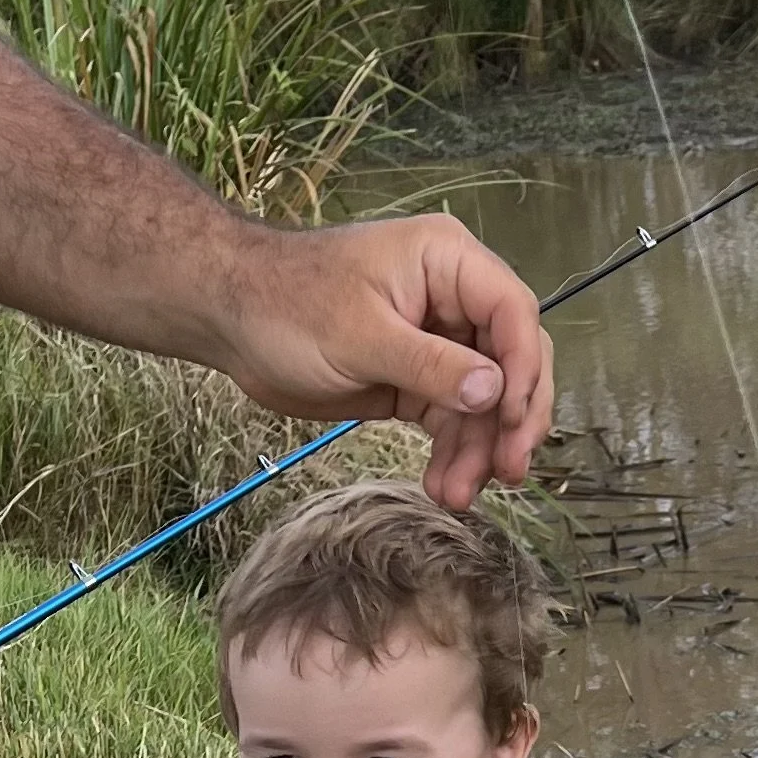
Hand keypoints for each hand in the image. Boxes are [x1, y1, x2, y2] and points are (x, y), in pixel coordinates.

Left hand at [217, 216, 553, 509]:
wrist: (234, 321)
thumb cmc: (287, 304)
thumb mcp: (361, 336)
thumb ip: (430, 365)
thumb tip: (493, 393)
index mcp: (447, 262)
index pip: (513, 313)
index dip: (523, 370)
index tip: (511, 422)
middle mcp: (453, 299)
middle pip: (511, 361)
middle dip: (510, 420)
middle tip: (508, 471)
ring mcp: (437, 341)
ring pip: (483, 401)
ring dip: (478, 450)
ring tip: (458, 495)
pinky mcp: (416, 380)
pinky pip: (451, 419)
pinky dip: (452, 454)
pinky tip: (444, 486)